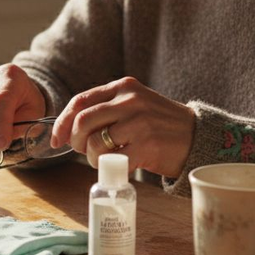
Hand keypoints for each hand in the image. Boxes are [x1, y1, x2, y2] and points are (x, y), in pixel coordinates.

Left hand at [50, 76, 193, 176]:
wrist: (197, 136)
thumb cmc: (159, 124)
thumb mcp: (135, 104)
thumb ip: (108, 108)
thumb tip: (70, 128)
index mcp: (124, 87)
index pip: (80, 101)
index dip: (63, 122)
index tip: (57, 139)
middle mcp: (130, 101)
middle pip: (83, 121)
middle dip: (75, 141)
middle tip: (82, 151)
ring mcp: (139, 123)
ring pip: (95, 143)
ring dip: (92, 158)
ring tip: (103, 160)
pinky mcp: (147, 146)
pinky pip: (112, 160)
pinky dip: (108, 167)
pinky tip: (118, 166)